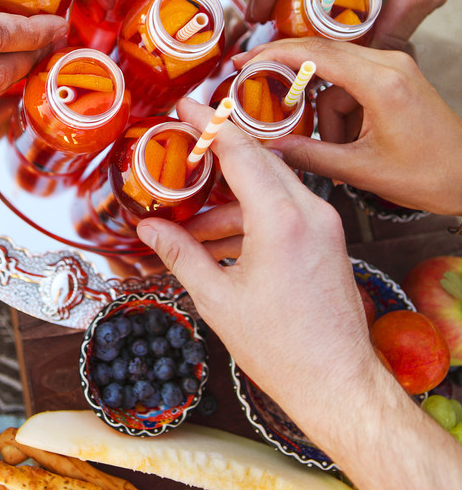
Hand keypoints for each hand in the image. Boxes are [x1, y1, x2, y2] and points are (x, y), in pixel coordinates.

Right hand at [136, 97, 379, 438]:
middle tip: (181, 154)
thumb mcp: (218, 299)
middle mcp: (310, 211)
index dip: (209, 123)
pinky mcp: (327, 238)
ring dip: (229, 199)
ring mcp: (323, 223)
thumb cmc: (283, 349)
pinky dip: (250, 216)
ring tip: (189, 227)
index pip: (241, 151)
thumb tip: (150, 228)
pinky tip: (218, 242)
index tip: (185, 106)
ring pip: (269, 186)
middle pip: (257, 161)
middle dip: (216, 157)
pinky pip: (284, 209)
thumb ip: (181, 254)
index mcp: (281, 220)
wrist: (338, 383)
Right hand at [233, 39, 461, 214]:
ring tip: (334, 147)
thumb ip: (310, 154)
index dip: (274, 55)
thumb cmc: (431, 175)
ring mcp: (395, 67)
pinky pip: (352, 83)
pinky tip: (348, 141)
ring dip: (324, 108)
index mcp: (382, 83)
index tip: (244, 62)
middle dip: (289, 74)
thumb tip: (270, 147)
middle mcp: (390, 64)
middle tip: (256, 84)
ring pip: (335, 75)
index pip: (316, 53)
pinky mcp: (396, 77)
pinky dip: (341, 109)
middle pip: (322, 55)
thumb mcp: (362, 170)